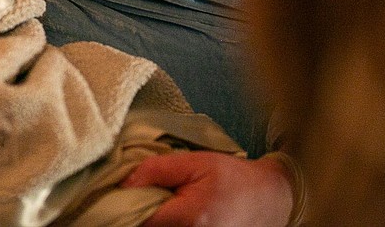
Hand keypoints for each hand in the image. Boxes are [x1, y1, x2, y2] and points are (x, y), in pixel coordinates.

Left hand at [122, 151, 292, 226]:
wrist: (270, 199)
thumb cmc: (232, 177)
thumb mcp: (193, 163)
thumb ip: (155, 170)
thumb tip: (122, 182)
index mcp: (188, 219)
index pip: (136, 221)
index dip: (121, 206)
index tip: (114, 193)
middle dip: (133, 214)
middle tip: (128, 197)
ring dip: (148, 220)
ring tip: (147, 203)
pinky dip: (162, 224)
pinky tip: (161, 212)